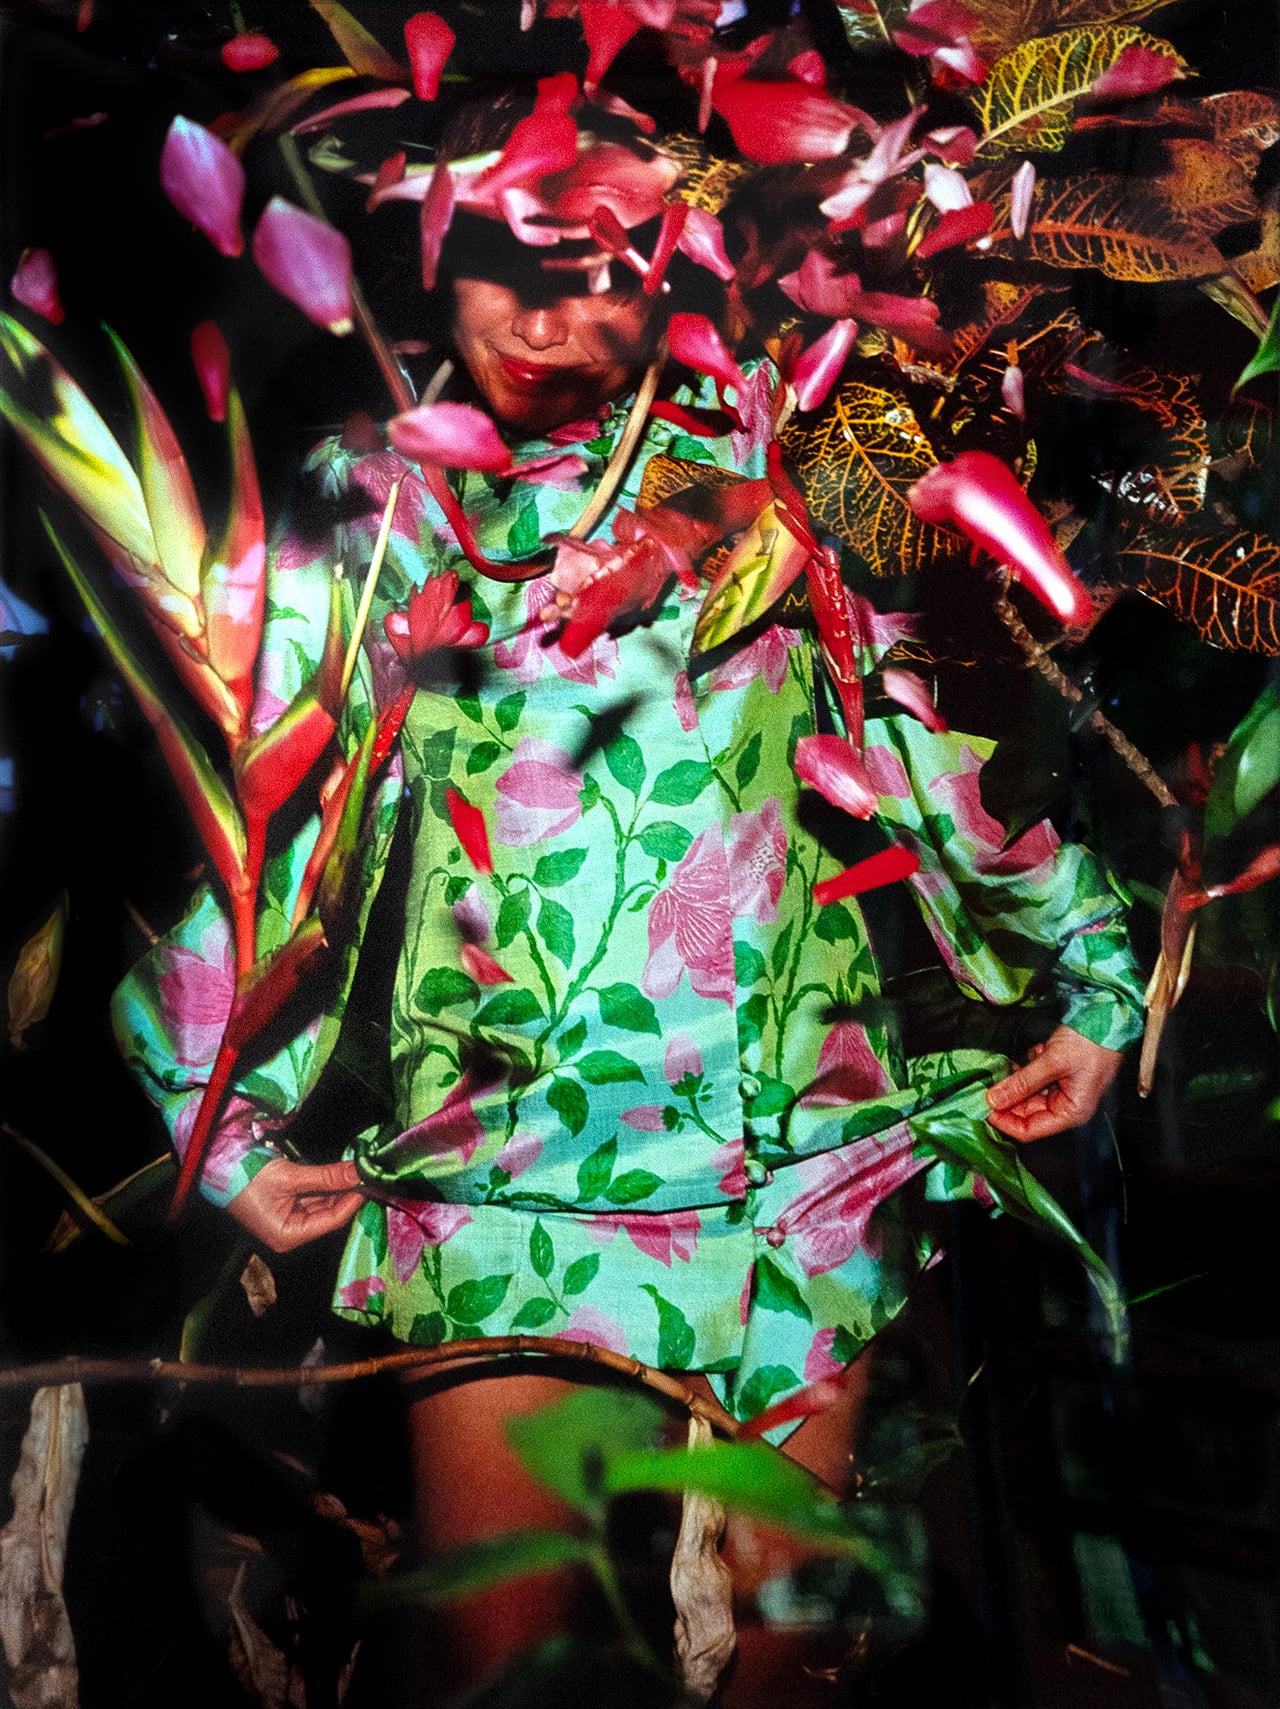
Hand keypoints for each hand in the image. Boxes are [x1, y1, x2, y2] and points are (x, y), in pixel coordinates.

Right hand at [227, 1158, 363, 1252]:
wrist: (218, 1166)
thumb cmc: (247, 1177)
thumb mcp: (291, 1176)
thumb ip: (327, 1176)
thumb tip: (358, 1172)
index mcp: (288, 1235)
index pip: (332, 1220)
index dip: (353, 1200)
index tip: (369, 1181)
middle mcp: (291, 1232)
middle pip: (329, 1213)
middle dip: (348, 1192)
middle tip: (367, 1172)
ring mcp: (289, 1219)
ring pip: (324, 1203)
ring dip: (339, 1186)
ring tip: (356, 1169)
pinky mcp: (287, 1206)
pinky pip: (313, 1196)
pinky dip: (326, 1184)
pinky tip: (339, 1172)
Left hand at [985, 1025, 1123, 1142]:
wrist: (1111, 1015)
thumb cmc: (1091, 1042)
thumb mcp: (1052, 1061)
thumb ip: (1022, 1082)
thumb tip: (993, 1100)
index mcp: (1071, 1112)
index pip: (1030, 1130)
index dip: (1004, 1121)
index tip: (982, 1107)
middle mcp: (1067, 1105)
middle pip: (1026, 1112)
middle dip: (1008, 1096)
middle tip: (989, 1081)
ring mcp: (1064, 1089)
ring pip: (1028, 1092)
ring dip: (1019, 1077)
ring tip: (1018, 1061)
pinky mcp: (1060, 1073)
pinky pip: (1035, 1076)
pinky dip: (1031, 1065)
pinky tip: (1040, 1049)